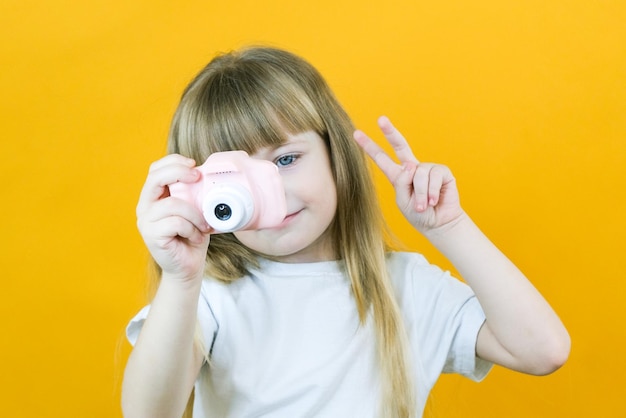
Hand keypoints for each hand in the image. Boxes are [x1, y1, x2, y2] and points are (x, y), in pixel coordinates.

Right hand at [135, 154, 210, 279]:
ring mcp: (145, 221)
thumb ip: (193, 193)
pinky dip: (192, 229)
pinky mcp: (150, 235)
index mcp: (153, 196)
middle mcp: (145, 206)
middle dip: (179, 173)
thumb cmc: (193, 236)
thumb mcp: (195, 209)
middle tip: (198, 177)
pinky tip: (195, 237)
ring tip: (204, 226)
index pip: (156, 169)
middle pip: (155, 178)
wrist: (188, 267)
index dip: (173, 161)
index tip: (194, 165)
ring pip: (172, 204)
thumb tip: (204, 174)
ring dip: (195, 214)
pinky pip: (176, 223)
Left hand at [353, 116, 463, 232]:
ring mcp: (427, 168)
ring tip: (424, 205)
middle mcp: (412, 168)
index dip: (369, 147)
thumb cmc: (419, 214)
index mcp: (398, 175)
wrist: (439, 223)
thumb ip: (402, 182)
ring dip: (420, 194)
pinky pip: (432, 177)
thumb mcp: (403, 200)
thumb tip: (410, 165)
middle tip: (380, 119)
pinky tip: (434, 201)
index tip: (356, 134)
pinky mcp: (442, 171)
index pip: (382, 158)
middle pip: (400, 145)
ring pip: (417, 174)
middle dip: (390, 132)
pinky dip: (431, 192)